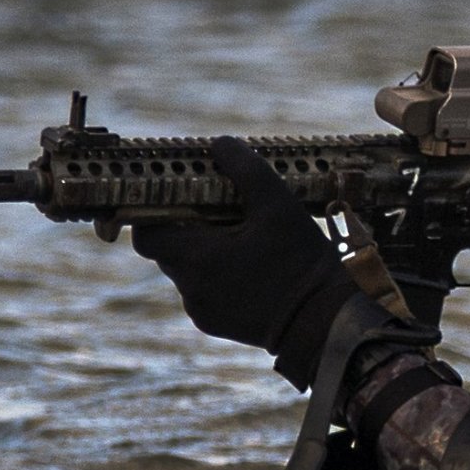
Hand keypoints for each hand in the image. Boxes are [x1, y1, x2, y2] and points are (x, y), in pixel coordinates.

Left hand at [130, 137, 355, 387]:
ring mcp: (202, 310)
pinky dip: (217, 276)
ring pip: (186, 271)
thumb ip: (246, 168)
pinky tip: (250, 267)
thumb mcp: (279, 205)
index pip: (145, 233)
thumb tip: (220, 144)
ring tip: (239, 239)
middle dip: (184, 228)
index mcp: (197, 258)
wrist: (324, 322)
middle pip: (167, 250)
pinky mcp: (216, 324)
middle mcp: (191, 288)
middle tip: (214, 211)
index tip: (174, 196)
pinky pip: (204, 292)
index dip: (152, 212)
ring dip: (203, 253)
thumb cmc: (302, 261)